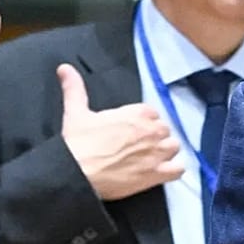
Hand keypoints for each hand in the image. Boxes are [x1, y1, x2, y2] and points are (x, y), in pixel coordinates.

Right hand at [57, 63, 182, 200]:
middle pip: (164, 129)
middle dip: (154, 136)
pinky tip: (163, 171)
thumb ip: (74, 88)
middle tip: (139, 146)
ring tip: (152, 158)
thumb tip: (65, 69)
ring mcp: (156, 153)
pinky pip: (178, 170)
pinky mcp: (156, 174)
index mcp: (136, 113)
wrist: (76, 173)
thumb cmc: (77, 144)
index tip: (133, 130)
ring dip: (166, 151)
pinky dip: (173, 170)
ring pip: (173, 147)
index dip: (143, 122)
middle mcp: (151, 131)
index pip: (152, 113)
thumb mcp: (75, 111)